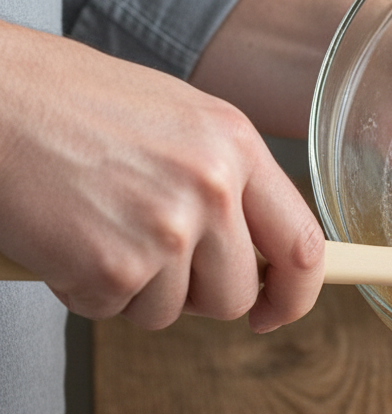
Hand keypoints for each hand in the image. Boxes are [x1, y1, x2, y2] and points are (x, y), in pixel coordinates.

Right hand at [0, 21, 323, 331]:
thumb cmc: (66, 102)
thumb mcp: (176, 122)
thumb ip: (227, 183)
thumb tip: (256, 249)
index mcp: (236, 145)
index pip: (303, 246)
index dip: (294, 294)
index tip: (275, 310)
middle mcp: (212, 187)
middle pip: (236, 295)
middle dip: (194, 294)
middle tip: (148, 255)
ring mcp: (166, 229)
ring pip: (172, 312)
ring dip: (133, 288)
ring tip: (96, 225)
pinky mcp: (113, 265)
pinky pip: (113, 310)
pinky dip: (84, 287)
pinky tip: (66, 235)